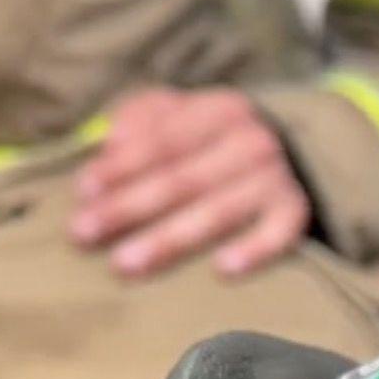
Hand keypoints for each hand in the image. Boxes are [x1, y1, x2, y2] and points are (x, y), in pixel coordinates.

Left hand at [72, 89, 311, 277]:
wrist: (292, 157)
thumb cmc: (212, 143)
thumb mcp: (179, 116)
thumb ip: (140, 121)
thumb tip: (107, 144)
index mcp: (220, 110)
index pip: (163, 141)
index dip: (120, 166)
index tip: (83, 193)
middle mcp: (253, 140)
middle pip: (183, 179)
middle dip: (129, 208)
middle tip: (84, 235)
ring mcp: (277, 177)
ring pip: (220, 210)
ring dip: (171, 238)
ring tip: (125, 264)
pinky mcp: (296, 210)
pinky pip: (279, 233)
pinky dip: (255, 250)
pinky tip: (224, 269)